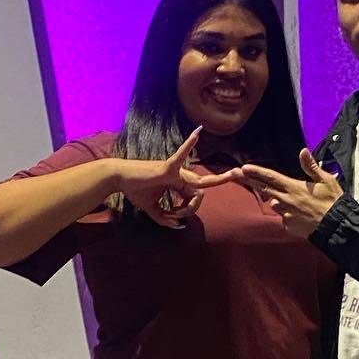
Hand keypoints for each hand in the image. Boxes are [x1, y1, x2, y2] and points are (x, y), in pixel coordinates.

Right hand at [112, 126, 235, 228]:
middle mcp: (181, 175)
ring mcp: (175, 170)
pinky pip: (180, 156)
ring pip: (195, 188)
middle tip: (239, 173)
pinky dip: (188, 145)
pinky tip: (198, 132)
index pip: (194, 198)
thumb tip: (178, 227)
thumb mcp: (152, 209)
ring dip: (185, 206)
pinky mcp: (167, 167)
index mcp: (179, 182)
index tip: (172, 217)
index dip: (186, 211)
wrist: (119, 179)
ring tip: (171, 211)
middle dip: (215, 186)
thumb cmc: (135, 190)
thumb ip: (164, 219)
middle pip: (202, 188)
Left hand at [232, 148, 341, 237]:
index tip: (243, 168)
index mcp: (294, 187)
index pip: (271, 177)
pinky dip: (287, 214)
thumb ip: (311, 166)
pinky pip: (283, 217)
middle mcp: (286, 200)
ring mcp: (285, 214)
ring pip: (274, 204)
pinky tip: (301, 214)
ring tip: (295, 201)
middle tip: (235, 173)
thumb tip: (303, 151)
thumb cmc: (332, 201)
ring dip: (276, 200)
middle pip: (263, 188)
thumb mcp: (325, 180)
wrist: (337, 226)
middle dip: (248, 180)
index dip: (256, 172)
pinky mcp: (288, 225)